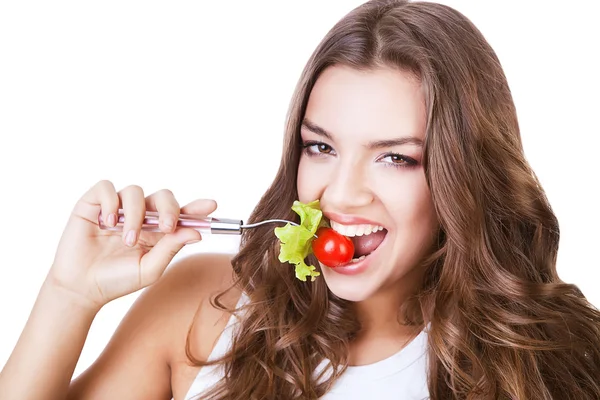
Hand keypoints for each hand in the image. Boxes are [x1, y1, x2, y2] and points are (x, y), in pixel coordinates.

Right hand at [47, 180, 215, 308]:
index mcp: (158, 230)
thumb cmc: (117, 280)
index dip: (197, 207)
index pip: (181, 212)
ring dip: (136, 215)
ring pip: (135, 192)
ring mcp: (117, 208)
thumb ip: (171, 248)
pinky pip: (106, 188)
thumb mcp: (150, 269)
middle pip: (163, 196)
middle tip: (166, 227)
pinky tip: (108, 223)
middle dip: (169, 209)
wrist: (82, 289)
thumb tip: (196, 232)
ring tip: (127, 239)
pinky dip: (110, 202)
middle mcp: (141, 215)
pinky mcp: (93, 204)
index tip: (211, 206)